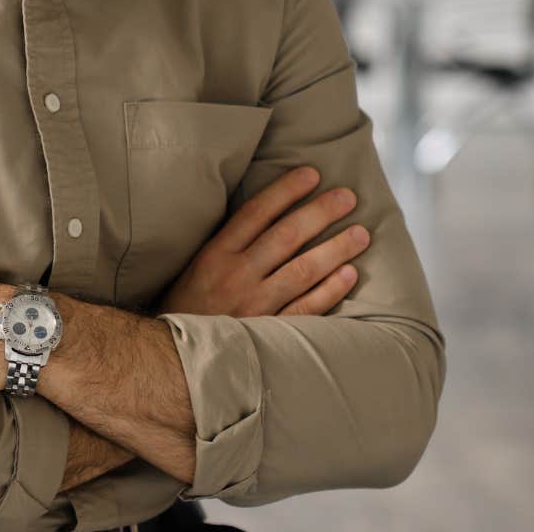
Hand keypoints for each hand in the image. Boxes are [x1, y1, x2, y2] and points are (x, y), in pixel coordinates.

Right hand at [158, 165, 369, 317]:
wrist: (172, 358)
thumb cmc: (187, 307)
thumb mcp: (197, 268)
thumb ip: (229, 245)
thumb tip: (271, 217)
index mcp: (214, 254)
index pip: (256, 212)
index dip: (286, 191)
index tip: (311, 174)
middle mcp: (235, 275)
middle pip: (286, 236)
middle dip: (320, 212)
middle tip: (348, 197)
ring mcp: (254, 305)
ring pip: (303, 270)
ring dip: (336, 249)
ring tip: (361, 233)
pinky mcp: (268, 332)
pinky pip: (307, 309)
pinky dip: (330, 290)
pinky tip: (350, 275)